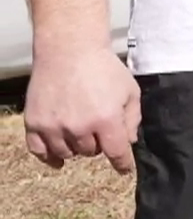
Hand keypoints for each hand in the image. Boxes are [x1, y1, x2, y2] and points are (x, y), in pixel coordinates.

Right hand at [23, 46, 141, 172]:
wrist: (68, 49)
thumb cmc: (103, 68)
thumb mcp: (130, 90)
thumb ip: (132, 119)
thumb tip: (128, 143)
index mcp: (106, 120)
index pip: (116, 153)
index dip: (122, 164)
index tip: (124, 169)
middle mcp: (78, 127)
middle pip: (91, 152)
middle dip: (98, 143)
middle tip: (97, 126)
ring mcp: (53, 126)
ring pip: (67, 153)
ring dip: (75, 147)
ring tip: (79, 131)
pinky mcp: (34, 122)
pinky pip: (39, 151)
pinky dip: (48, 156)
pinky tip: (57, 157)